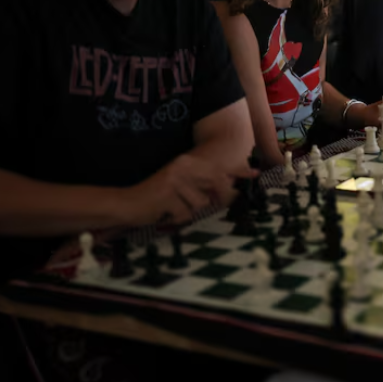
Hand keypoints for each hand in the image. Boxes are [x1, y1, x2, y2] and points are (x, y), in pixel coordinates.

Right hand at [121, 154, 255, 225]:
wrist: (127, 204)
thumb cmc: (158, 198)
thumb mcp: (182, 187)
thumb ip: (203, 186)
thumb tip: (230, 191)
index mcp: (187, 163)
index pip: (218, 166)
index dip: (238, 171)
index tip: (255, 173)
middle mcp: (182, 167)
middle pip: (215, 185)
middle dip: (216, 198)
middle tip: (197, 204)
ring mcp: (175, 180)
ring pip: (201, 203)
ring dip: (189, 211)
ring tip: (173, 207)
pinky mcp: (167, 195)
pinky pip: (186, 214)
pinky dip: (177, 218)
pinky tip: (165, 213)